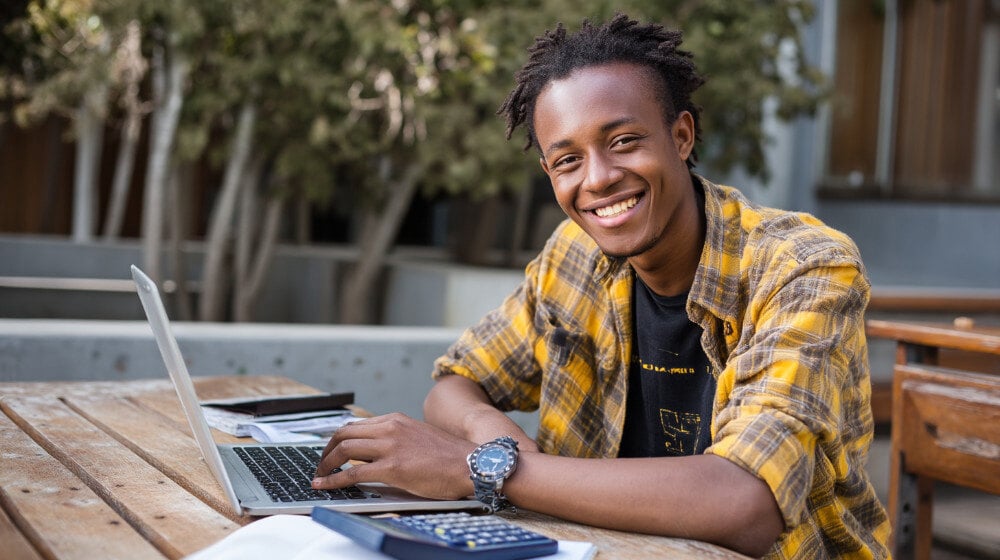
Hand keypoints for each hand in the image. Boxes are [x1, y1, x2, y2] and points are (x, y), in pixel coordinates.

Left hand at [312, 412, 477, 499]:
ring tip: (320, 475)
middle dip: (326, 450)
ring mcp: (391, 446)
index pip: (356, 425)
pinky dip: (335, 479)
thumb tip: (374, 455)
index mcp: (395, 419)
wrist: (471, 464)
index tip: (330, 451)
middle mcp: (390, 428)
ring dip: (326, 463)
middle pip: (343, 433)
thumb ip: (396, 440)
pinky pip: (353, 473)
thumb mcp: (418, 437)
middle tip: (321, 464)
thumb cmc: (449, 457)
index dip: (338, 439)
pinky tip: (326, 485)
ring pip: (344, 449)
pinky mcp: (393, 467)